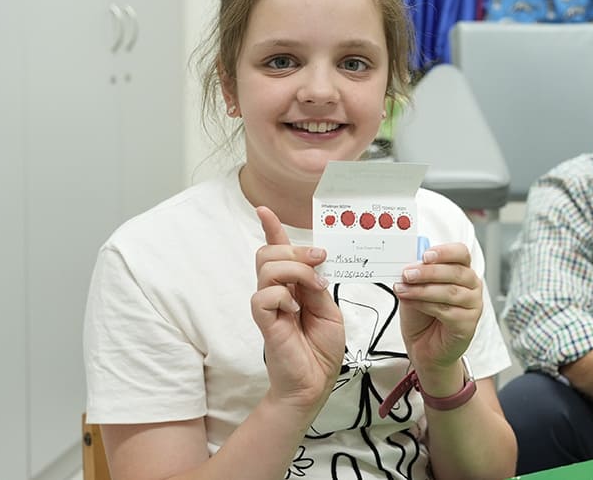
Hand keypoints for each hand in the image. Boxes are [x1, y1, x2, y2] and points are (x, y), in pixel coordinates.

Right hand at [253, 206, 344, 408]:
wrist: (315, 382)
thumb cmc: (320, 348)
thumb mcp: (329, 310)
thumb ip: (316, 286)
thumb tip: (311, 263)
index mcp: (292, 286)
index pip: (277, 252)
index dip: (271, 229)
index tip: (264, 210)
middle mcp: (276, 292)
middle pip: (269, 253)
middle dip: (297, 249)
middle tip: (320, 260)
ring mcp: (268, 306)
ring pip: (267, 267)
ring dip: (296, 270)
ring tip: (314, 289)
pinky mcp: (264, 321)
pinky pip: (264, 295)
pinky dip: (285, 296)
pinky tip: (296, 310)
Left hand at [393, 243, 482, 393]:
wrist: (425, 347)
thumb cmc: (423, 317)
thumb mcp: (415, 289)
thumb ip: (416, 276)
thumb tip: (409, 264)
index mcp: (462, 271)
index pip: (460, 253)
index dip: (444, 252)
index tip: (425, 255)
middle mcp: (472, 286)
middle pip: (456, 271)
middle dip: (428, 272)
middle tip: (407, 274)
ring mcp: (473, 305)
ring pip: (450, 291)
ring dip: (423, 289)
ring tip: (404, 290)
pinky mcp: (468, 323)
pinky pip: (447, 310)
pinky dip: (426, 305)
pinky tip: (413, 303)